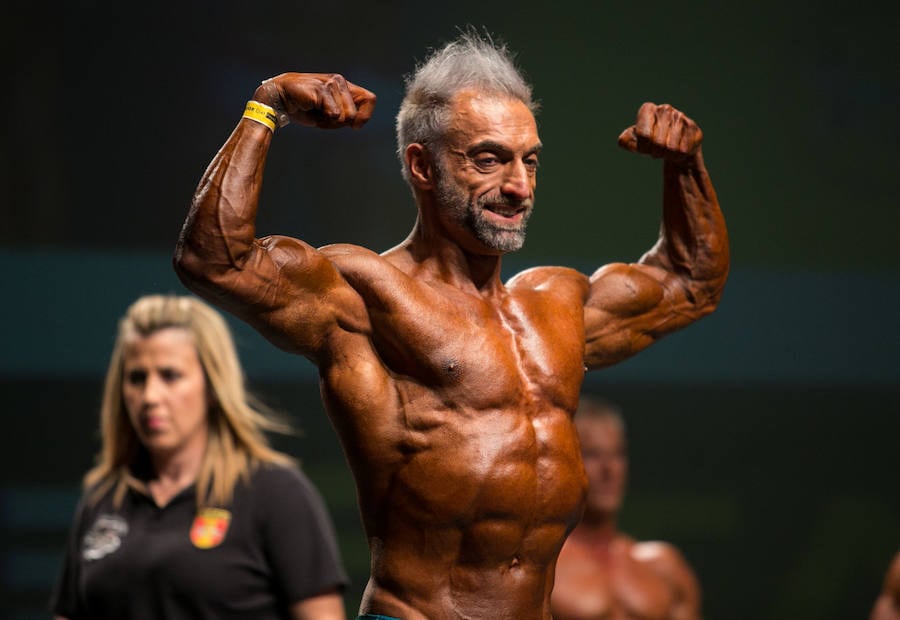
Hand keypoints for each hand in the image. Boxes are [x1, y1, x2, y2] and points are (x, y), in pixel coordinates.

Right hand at [253, 72, 375, 128]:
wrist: (281, 98)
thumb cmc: (305, 107)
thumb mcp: (329, 112)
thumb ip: (344, 115)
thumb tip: (356, 123)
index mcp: (344, 86)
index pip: (369, 99)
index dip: (365, 116)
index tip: (354, 126)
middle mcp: (340, 81)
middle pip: (354, 114)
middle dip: (339, 124)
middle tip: (324, 117)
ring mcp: (330, 84)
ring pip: (344, 116)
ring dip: (329, 122)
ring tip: (316, 112)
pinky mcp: (321, 90)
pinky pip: (333, 114)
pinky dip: (322, 120)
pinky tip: (311, 110)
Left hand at [617, 103, 701, 162]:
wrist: (671, 146)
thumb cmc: (650, 143)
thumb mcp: (634, 142)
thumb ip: (625, 141)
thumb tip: (623, 141)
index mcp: (647, 109)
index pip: (643, 135)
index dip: (643, 148)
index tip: (645, 147)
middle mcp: (665, 109)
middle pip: (657, 143)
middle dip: (655, 153)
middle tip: (657, 150)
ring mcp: (681, 117)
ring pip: (671, 148)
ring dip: (667, 155)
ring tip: (667, 150)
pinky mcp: (694, 128)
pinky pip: (684, 150)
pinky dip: (679, 156)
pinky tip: (678, 149)